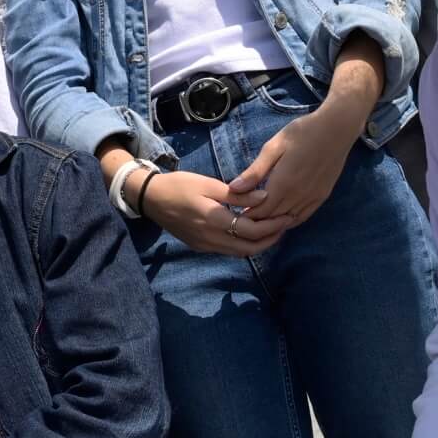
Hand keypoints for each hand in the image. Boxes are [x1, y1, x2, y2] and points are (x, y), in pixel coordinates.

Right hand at [143, 170, 284, 256]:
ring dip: (258, 244)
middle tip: (284, 226)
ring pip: (239, 253)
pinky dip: (243, 244)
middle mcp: (211, 238)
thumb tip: (265, 197)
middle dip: (270, 239)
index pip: (252, 231)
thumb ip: (237, 195)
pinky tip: (249, 232)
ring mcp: (204, 245)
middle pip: (249, 248)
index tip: (287, 216)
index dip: (273, 226)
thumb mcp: (208, 184)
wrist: (150, 198)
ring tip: (272, 230)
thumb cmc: (179, 185)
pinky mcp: (200, 246)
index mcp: (214, 220)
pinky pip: (227, 250)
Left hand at [227, 102, 361, 234]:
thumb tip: (233, 188)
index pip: (260, 211)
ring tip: (259, 219)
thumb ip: (255, 171)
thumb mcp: (273, 147)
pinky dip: (290, 221)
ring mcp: (312, 198)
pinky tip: (281, 218)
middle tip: (243, 217)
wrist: (336, 129)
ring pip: (287, 221)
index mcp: (283, 184)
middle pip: (272, 218)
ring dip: (272, 222)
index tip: (235, 213)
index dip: (246, 215)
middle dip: (257, 220)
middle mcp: (298, 196)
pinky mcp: (322, 196)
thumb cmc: (301, 133)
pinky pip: (303, 217)